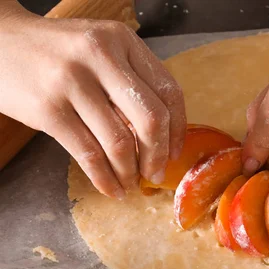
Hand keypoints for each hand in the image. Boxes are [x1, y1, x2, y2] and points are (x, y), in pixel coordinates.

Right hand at [0, 5, 185, 197]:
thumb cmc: (58, 52)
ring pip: (119, 141)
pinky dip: (104, 177)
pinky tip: (110, 187)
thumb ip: (131, 79)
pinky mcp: (48, 109)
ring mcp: (72, 82)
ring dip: (130, 172)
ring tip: (131, 184)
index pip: (168, 91)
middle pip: (151, 119)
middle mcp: (100, 56)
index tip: (176, 152)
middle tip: (156, 174)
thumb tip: (163, 135)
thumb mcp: (100, 49)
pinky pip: (88, 153)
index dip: (178, 129)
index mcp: (122, 40)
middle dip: (158, 155)